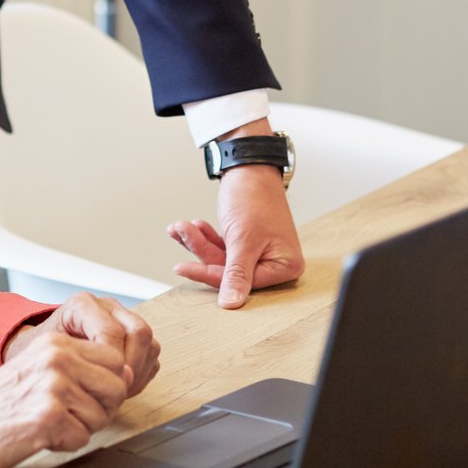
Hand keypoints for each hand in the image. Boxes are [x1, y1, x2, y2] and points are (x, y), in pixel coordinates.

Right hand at [0, 325, 134, 467]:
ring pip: (103, 416)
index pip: (114, 359)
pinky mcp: (48, 417)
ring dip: (81, 428)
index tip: (86, 396)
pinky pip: (82, 438)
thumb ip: (80, 365)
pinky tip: (40, 435)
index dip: (107, 384)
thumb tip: (128, 375)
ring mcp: (53, 386)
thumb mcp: (39, 367)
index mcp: (57, 342)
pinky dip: (65, 444)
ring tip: (49, 423)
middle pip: (117, 387)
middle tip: (71, 415)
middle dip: (101, 408)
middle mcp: (57, 358)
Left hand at [6, 293, 160, 395]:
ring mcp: (124, 320)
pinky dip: (141, 375)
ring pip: (149, 344)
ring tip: (117, 389)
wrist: (43, 356)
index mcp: (83, 305)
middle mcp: (107, 308)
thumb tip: (103, 374)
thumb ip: (73, 360)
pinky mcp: (133, 337)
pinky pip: (151, 355)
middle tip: (116, 389)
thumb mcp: (45, 354)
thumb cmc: (42, 355)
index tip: (105, 383)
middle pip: (139, 332)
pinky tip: (121, 386)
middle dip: (131, 367)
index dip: (113, 361)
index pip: (112, 331)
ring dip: (138, 372)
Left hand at [168, 127, 305, 308]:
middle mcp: (276, 261)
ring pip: (221, 257)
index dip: (210, 273)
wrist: (250, 164)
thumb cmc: (254, 196)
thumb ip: (237, 274)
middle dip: (201, 250)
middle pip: (230, 270)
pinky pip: (222, 246)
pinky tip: (191, 226)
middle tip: (182, 230)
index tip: (183, 267)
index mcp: (285, 265)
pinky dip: (205, 236)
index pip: (243, 282)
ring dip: (199, 242)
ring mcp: (261, 251)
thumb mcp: (243, 239)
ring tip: (182, 226)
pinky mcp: (248, 242)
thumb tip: (232, 304)